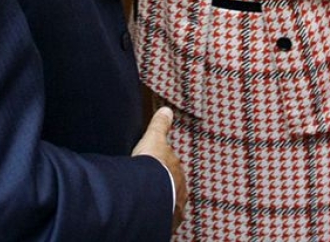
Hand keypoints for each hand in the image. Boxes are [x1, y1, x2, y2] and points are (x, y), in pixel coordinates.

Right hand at [132, 107, 185, 230]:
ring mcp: (176, 204)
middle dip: (166, 185)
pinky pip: (166, 218)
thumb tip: (166, 110)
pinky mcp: (169, 220)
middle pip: (173, 185)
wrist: (150, 191)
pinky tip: (153, 215)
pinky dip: (161, 216)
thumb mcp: (154, 138)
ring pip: (171, 202)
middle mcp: (180, 187)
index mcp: (176, 168)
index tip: (160, 169)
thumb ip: (160, 124)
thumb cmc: (152, 165)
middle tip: (154, 185)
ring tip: (152, 201)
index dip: (165, 167)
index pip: (173, 167)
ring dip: (164, 201)